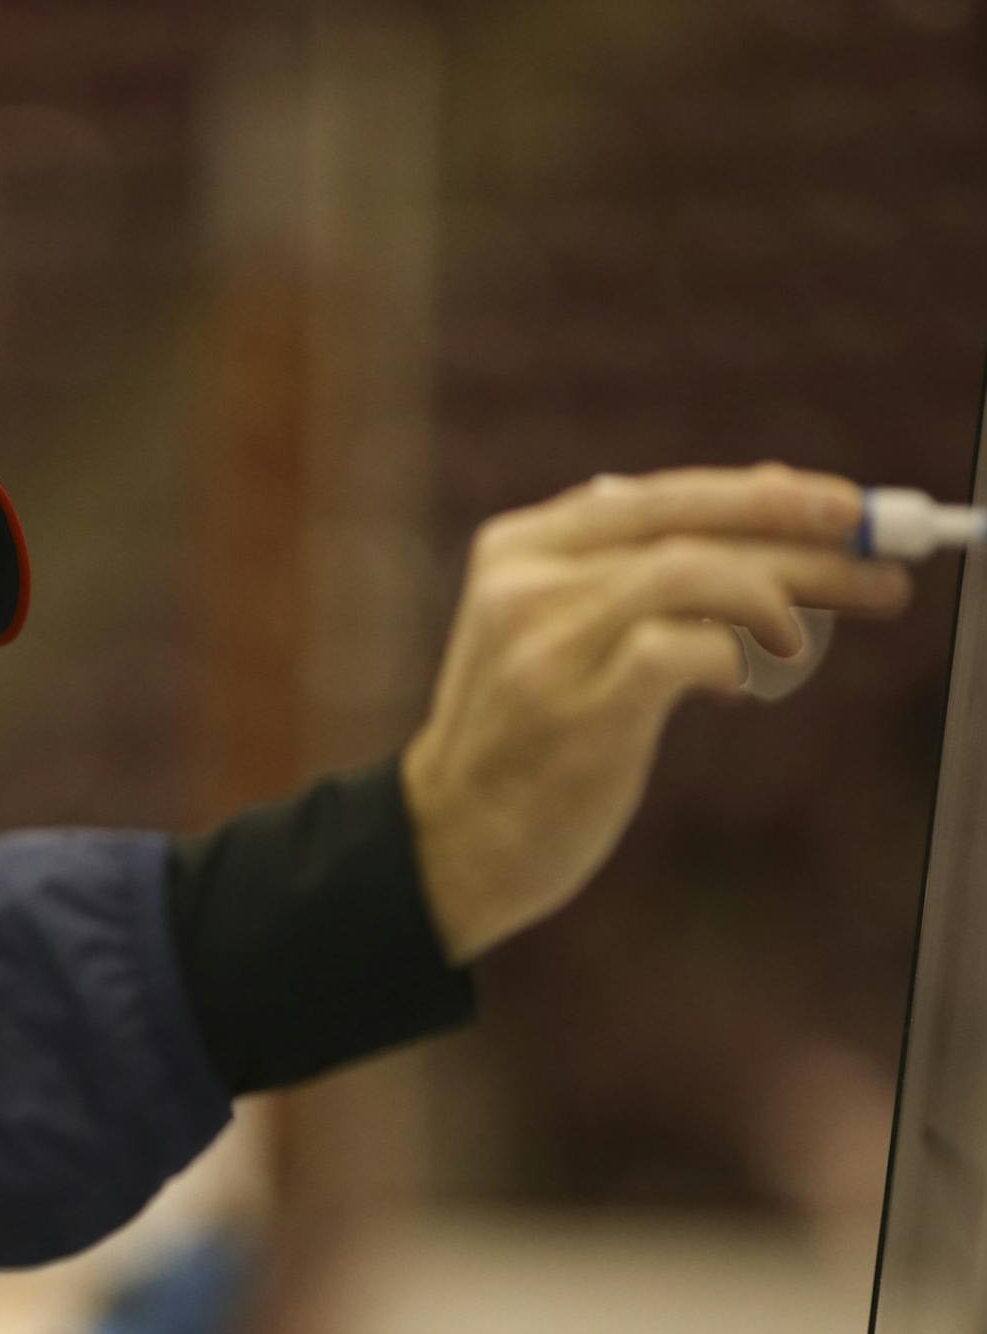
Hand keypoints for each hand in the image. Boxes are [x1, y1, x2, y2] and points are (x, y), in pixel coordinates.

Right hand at [401, 464, 913, 965]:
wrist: (453, 839)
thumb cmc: (527, 738)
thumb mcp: (552, 632)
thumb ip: (620, 574)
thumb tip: (759, 504)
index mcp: (516, 548)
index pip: (660, 493)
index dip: (762, 494)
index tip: (841, 507)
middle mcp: (524, 582)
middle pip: (688, 524)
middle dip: (800, 535)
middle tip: (880, 555)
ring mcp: (545, 645)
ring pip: (690, 570)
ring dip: (776, 595)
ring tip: (805, 640)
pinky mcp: (577, 711)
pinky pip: (682, 649)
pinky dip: (732, 656)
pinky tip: (745, 680)